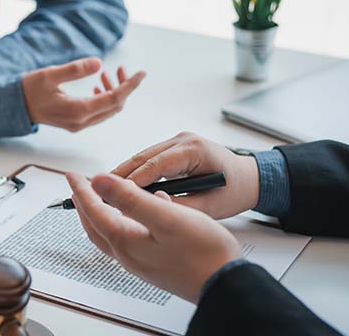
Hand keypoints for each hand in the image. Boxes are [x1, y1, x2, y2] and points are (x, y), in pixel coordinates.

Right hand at [22, 57, 144, 131]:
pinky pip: (99, 112)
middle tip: (122, 69)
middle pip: (115, 106)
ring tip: (108, 74)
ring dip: (114, 92)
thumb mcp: (50, 74)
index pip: (113, 99)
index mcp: (77, 110)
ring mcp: (79, 124)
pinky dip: (105, 98)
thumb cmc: (30, 89)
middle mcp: (81, 121)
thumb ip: (75, 69)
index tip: (141, 74)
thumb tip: (99, 63)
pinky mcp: (76, 122)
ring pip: (108, 110)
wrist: (15, 106)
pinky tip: (99, 85)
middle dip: (124, 87)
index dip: (130, 86)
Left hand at [67, 172, 241, 302]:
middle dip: (85, 205)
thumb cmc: (202, 252)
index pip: (94, 210)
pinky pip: (129, 239)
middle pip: (96, 226)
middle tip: (79, 187)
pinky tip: (144, 213)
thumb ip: (129, 198)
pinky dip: (125, 223)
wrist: (226, 285)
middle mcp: (129, 254)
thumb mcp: (165, 217)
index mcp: (126, 241)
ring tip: (101, 199)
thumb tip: (98, 182)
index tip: (72, 174)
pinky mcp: (156, 263)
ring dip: (102, 215)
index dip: (82, 189)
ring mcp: (142, 261)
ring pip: (111, 234)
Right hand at [112, 132, 259, 218]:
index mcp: (195, 150)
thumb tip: (150, 208)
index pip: (156, 164)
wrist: (250, 178)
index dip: (133, 180)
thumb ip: (179, 206)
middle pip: (143, 156)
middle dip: (120, 175)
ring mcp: (177, 140)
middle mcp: (184, 139)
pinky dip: (134, 171)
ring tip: (103, 190)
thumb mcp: (209, 206)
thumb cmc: (234, 191)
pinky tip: (119, 185)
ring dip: (123, 173)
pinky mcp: (173, 146)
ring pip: (142, 156)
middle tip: (98, 191)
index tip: (114, 194)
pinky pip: (148, 158)